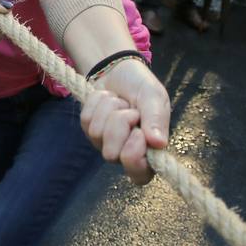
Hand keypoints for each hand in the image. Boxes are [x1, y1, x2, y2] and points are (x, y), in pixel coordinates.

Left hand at [80, 58, 168, 185]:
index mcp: (148, 151)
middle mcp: (125, 152)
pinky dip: (98, 103)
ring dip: (110, 109)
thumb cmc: (141, 86)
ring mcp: (104, 142)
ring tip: (121, 102)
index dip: (134, 159)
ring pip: (97, 134)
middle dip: (120, 125)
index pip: (140, 176)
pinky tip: (109, 98)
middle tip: (131, 111)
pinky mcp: (88, 128)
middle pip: (111, 154)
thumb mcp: (154, 97)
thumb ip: (157, 119)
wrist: (120, 69)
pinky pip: (86, 119)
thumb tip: (159, 144)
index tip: (138, 135)